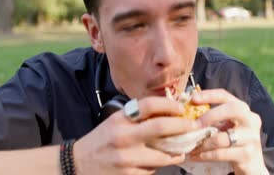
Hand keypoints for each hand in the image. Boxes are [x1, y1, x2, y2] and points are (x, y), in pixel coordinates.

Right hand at [73, 96, 200, 174]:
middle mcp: (123, 136)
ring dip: (176, 152)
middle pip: (160, 127)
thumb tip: (169, 113)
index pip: (149, 105)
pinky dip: (159, 166)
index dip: (169, 105)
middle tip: (194, 127)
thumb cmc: (102, 140)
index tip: (182, 108)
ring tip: (182, 150)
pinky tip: (159, 162)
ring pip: (162, 155)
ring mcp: (125, 158)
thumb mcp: (115, 122)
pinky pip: (152, 170)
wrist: (78, 164)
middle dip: (183, 126)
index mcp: (120, 119)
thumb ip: (137, 118)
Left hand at [188, 89, 267, 174]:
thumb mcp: (225, 126)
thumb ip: (212, 118)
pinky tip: (196, 156)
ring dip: (203, 142)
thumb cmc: (234, 141)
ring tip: (191, 146)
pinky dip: (206, 155)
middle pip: (232, 109)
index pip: (226, 95)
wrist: (252, 164)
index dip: (209, 95)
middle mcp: (251, 120)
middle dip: (210, 115)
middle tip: (194, 124)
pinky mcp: (247, 154)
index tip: (193, 98)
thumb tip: (186, 112)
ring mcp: (251, 137)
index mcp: (243, 109)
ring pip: (222, 137)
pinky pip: (221, 154)